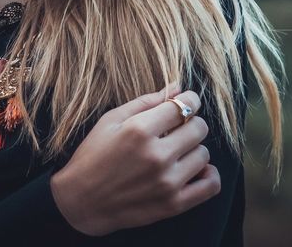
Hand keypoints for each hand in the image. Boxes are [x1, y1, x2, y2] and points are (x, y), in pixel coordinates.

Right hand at [49, 83, 220, 236]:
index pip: (183, 106)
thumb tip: (177, 86)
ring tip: (177, 152)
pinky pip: (211, 185)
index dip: (190, 99)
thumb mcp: (111, 120)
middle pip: (199, 128)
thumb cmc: (92, 156)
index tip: (187, 101)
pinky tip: (195, 170)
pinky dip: (208, 175)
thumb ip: (146, 102)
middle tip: (178, 128)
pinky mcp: (173, 204)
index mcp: (139, 130)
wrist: (81, 202)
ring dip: (193, 149)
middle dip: (190, 123)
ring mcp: (167, 182)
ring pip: (204, 154)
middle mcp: (157, 156)